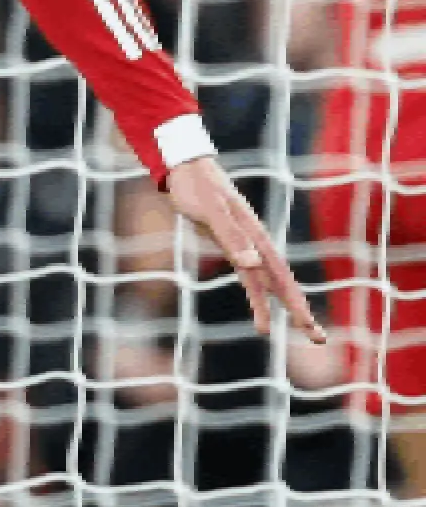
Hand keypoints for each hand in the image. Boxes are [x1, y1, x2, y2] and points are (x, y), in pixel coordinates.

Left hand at [165, 154, 325, 343]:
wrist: (186, 169)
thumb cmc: (197, 188)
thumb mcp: (211, 210)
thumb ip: (231, 235)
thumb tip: (253, 262)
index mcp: (256, 236)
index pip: (280, 275)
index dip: (293, 300)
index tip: (306, 323)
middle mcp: (256, 244)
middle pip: (282, 282)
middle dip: (299, 310)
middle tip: (319, 337)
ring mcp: (245, 246)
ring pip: (267, 283)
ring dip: (278, 307)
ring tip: (295, 331)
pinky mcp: (231, 246)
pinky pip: (249, 277)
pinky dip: (257, 296)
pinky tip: (262, 312)